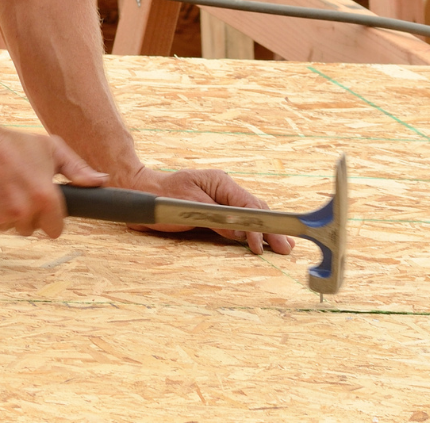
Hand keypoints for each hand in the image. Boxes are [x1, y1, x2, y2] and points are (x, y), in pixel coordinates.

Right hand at [0, 128, 107, 238]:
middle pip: (30, 229)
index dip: (50, 218)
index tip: (43, 207)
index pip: (55, 230)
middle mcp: (23, 211)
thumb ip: (77, 169)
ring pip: (8, 227)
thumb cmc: (12, 140)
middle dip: (27, 215)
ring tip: (0, 186)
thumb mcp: (50, 148)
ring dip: (6, 213)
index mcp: (44, 198)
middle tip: (19, 189)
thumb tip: (100, 182)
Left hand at [124, 165, 294, 255]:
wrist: (143, 193)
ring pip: (251, 214)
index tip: (263, 245)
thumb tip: (240, 233)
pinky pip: (241, 219)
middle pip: (254, 209)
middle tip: (286, 248)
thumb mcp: (188, 208)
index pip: (246, 206)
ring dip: (265, 230)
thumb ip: (216, 219)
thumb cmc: (161, 198)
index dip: (258, 227)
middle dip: (270, 229)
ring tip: (282, 245)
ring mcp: (222, 198)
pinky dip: (253, 229)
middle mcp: (224, 188)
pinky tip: (264, 238)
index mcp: (220, 182)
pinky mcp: (218, 209)